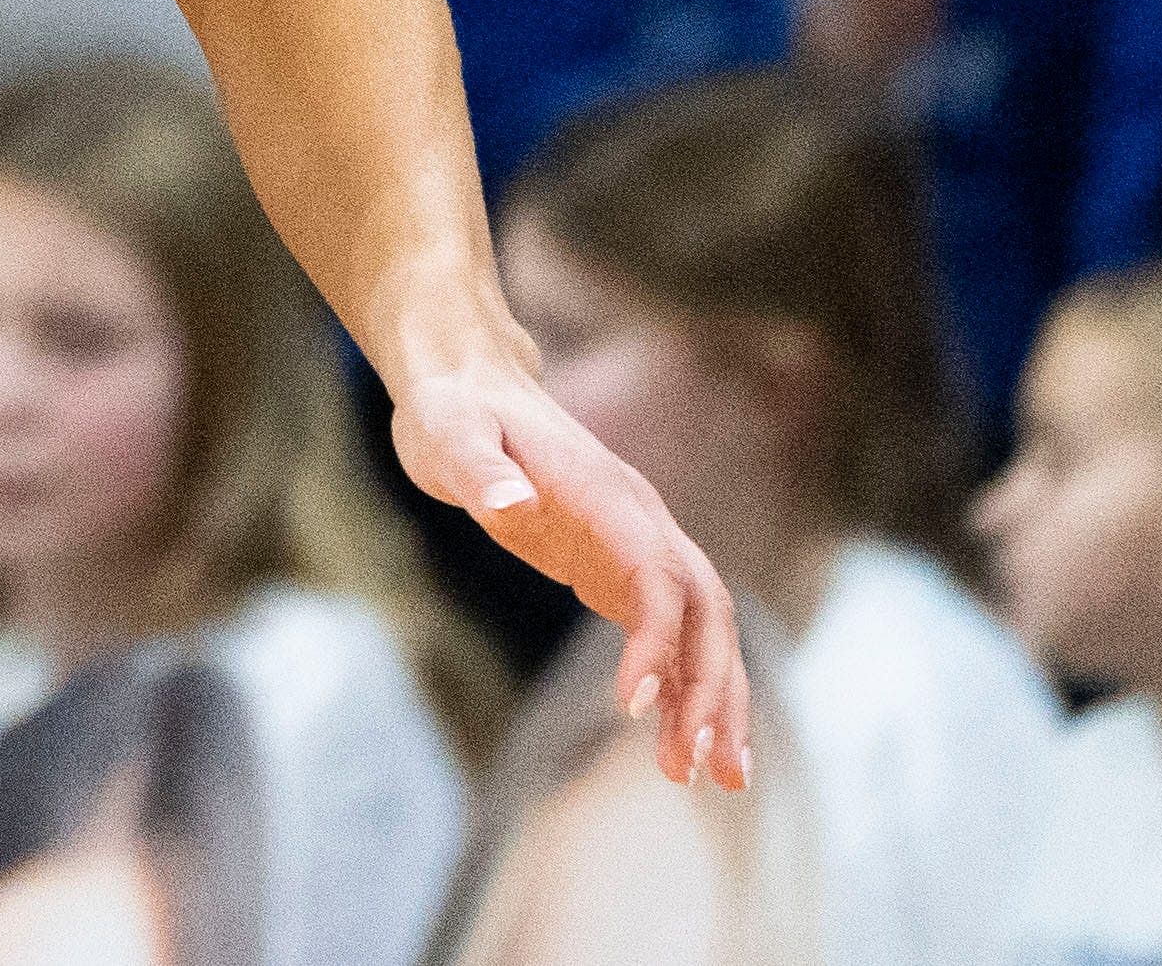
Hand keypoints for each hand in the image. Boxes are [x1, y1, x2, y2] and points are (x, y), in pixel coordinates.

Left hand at [389, 336, 752, 787]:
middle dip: (713, 688)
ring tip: (712, 778)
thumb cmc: (452, 409)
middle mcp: (640, 521)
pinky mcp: (615, 564)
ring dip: (712, 700)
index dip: (657, 640)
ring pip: (699, 629)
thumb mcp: (448, 432)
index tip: (632, 706)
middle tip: (704, 768)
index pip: (658, 575)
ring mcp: (635, 543)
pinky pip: (668, 633)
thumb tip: (511, 503)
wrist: (464, 383)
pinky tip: (678, 740)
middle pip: (704, 611)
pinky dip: (681, 686)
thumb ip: (479, 467)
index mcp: (608, 495)